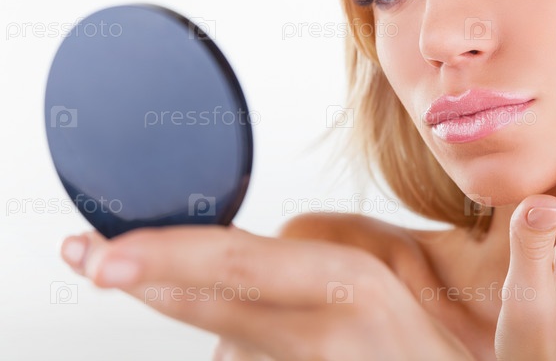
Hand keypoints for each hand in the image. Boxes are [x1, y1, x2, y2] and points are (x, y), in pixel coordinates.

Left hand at [60, 224, 472, 359]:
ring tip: (297, 332)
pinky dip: (248, 354)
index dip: (165, 255)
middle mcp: (324, 328)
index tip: (105, 251)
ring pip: (224, 345)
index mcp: (349, 280)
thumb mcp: (383, 276)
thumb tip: (242, 257)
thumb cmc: (423, 340)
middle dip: (142, 278)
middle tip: (85, 256)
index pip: (239, 261)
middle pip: (212, 301)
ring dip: (229, 333)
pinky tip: (303, 352)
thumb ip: (311, 261)